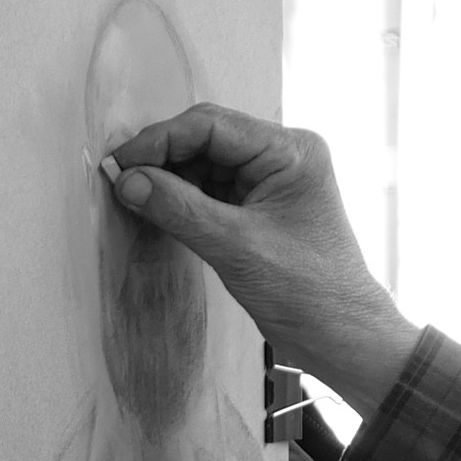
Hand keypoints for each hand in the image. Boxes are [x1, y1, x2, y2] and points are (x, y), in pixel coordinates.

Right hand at [104, 105, 418, 412]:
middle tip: (119, 181)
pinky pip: (212, 189)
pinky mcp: (261, 205)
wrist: (341, 335)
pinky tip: (157, 210)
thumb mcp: (234, 246)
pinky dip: (182, 198)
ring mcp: (272, 179)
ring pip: (205, 164)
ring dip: (169, 179)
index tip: (119, 165)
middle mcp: (283, 155)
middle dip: (162, 158)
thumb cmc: (306, 291)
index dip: (159, 141)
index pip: (210, 125)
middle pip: (206, 138)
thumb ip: (177, 208)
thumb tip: (126, 181)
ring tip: (134, 198)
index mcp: (290, 151)